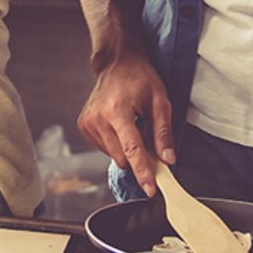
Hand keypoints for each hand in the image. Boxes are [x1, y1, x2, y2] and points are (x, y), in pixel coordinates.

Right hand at [77, 49, 174, 197]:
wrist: (116, 62)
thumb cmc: (140, 78)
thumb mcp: (160, 100)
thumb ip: (163, 132)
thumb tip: (168, 159)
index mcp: (118, 111)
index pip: (132, 149)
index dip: (143, 171)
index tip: (150, 189)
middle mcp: (99, 118)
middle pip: (123, 156)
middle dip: (139, 157)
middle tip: (148, 140)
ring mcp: (88, 122)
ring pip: (114, 155)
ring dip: (126, 149)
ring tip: (132, 125)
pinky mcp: (84, 125)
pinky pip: (104, 148)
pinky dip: (116, 143)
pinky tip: (120, 125)